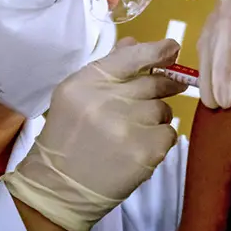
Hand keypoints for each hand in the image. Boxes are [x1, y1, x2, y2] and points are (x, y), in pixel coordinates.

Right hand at [2, 38, 187, 230]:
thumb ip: (109, 67)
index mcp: (87, 82)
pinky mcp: (145, 151)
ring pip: (164, 109)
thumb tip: (136, 42)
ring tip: (133, 132)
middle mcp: (108, 100)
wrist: (58, 188)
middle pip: (155, 82)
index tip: (172, 49)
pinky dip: (159, 141)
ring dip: (156, 118)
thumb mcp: (77, 95)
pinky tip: (137, 149)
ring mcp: (128, 127)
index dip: (158, 50)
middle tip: (162, 94)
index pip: (132, 56)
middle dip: (164, 86)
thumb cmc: (68, 137)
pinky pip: (169, 134)